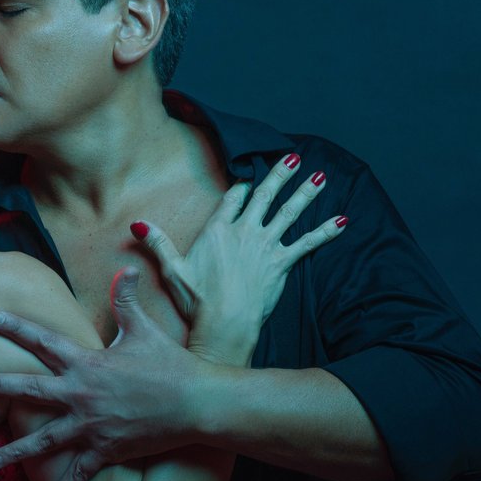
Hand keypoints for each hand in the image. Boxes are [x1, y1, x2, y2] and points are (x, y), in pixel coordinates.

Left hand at [0, 268, 210, 480]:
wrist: (196, 403)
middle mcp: (81, 394)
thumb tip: (125, 269)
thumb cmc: (171, 365)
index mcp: (87, 363)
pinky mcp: (105, 450)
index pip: (44, 341)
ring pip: (44, 440)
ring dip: (15, 453)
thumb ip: (126, 301)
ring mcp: (91, 426)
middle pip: (28, 389)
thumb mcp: (144, 330)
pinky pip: (80, 474)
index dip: (17, 328)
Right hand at [131, 153, 346, 363]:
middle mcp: (245, 231)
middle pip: (265, 196)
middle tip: (292, 157)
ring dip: (306, 193)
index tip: (248, 180)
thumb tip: (138, 224)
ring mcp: (266, 246)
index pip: (233, 199)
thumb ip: (157, 242)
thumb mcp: (172, 268)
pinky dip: (325, 232)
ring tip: (320, 176)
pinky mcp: (282, 263)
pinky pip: (307, 243)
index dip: (242, 188)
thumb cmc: (197, 299)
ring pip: (290, 212)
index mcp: (218, 230)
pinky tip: (342, 221)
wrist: (224, 322)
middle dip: (280, 175)